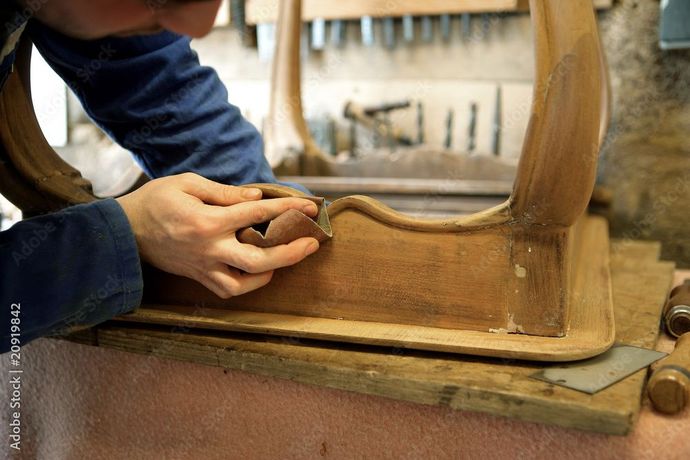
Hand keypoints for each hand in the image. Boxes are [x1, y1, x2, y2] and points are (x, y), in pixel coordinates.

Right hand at [116, 173, 319, 297]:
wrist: (123, 230)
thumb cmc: (156, 200)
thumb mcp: (188, 183)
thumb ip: (226, 192)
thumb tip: (258, 197)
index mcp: (208, 221)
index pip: (257, 215)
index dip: (288, 211)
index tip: (310, 208)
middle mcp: (209, 249)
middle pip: (259, 260)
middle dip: (291, 253)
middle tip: (312, 244)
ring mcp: (203, 267)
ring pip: (244, 283)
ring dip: (271, 274)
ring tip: (287, 260)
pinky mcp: (197, 277)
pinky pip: (227, 289)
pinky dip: (247, 285)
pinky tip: (260, 273)